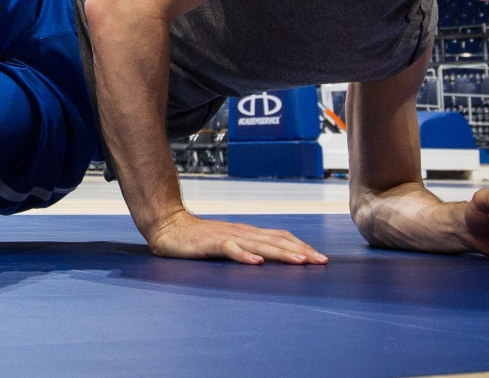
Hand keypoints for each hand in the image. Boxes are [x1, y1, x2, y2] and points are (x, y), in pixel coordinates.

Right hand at [146, 208, 328, 264]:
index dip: (301, 246)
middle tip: (320, 261)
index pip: (280, 236)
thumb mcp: (227, 243)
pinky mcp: (209, 243)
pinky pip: (229, 249)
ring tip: (299, 261)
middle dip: (300, 251)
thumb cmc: (198, 238)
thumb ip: (246, 250)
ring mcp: (226, 237)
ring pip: (258, 244)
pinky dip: (243, 256)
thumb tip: (270, 261)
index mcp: (247, 233)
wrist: (167, 225)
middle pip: (276, 240)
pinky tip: (255, 263)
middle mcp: (241, 232)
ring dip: (280, 253)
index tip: (319, 258)